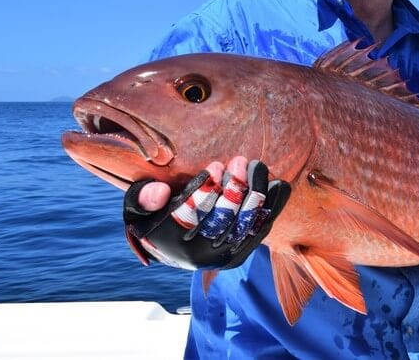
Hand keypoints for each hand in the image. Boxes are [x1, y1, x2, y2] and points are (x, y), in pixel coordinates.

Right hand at [123, 157, 290, 269]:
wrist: (171, 246)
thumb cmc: (154, 218)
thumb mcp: (138, 209)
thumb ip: (142, 198)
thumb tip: (159, 191)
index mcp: (172, 243)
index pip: (192, 216)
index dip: (205, 190)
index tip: (216, 166)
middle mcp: (200, 256)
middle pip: (223, 219)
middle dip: (234, 187)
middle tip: (240, 161)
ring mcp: (223, 257)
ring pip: (245, 223)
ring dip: (254, 193)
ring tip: (257, 167)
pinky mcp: (241, 254)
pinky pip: (260, 229)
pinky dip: (272, 207)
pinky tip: (280, 185)